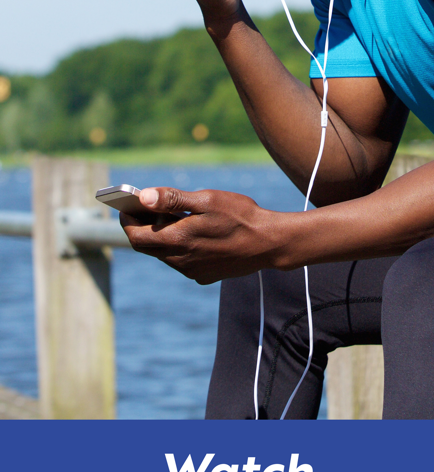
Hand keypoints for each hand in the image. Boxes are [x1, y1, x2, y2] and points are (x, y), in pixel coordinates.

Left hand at [120, 185, 279, 284]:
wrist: (269, 243)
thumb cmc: (240, 216)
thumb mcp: (206, 200)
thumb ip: (172, 199)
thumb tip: (143, 196)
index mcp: (177, 241)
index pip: (136, 236)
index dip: (127, 220)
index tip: (126, 205)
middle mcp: (181, 261)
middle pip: (147, 246)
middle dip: (140, 227)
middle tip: (143, 207)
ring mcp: (192, 271)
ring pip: (164, 253)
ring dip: (160, 236)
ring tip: (169, 215)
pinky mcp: (204, 275)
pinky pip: (181, 260)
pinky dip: (177, 245)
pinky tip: (191, 230)